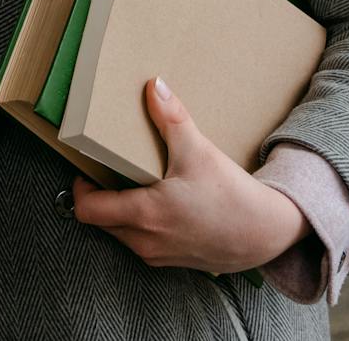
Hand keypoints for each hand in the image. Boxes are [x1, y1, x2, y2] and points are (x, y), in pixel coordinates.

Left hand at [70, 75, 308, 274]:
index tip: (87, 169)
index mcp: (143, 215)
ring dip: (120, 211)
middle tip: (110, 170)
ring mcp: (158, 256)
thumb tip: (154, 87)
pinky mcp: (172, 261)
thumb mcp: (198, 152)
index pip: (87, 210)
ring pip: (121, 234)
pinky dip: (141, 224)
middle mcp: (144, 242)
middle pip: (100, 222)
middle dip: (100, 197)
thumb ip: (172, 118)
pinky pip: (142, 243)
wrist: (267, 234)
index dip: (80, 188)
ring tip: (136, 183)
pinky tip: (161, 203)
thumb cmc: (232, 197)